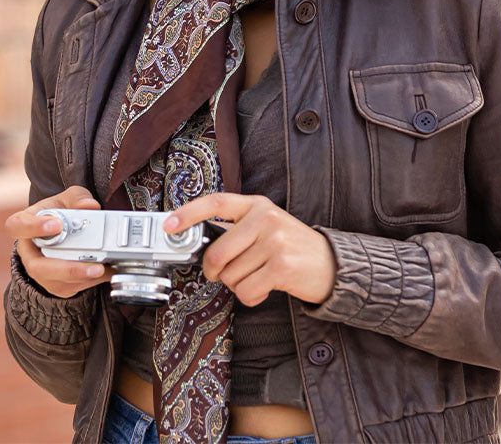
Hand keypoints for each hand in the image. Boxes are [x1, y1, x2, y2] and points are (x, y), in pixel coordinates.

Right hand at [5, 185, 112, 298]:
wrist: (60, 232)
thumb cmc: (59, 213)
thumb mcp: (68, 198)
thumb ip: (78, 198)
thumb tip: (90, 205)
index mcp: (24, 224)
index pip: (17, 226)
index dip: (34, 227)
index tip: (57, 225)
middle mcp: (28, 252)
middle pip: (37, 266)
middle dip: (66, 268)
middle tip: (91, 263)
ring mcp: (40, 271)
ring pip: (55, 281)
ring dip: (79, 277)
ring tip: (102, 269)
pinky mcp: (54, 284)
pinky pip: (69, 287)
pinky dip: (89, 281)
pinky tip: (105, 272)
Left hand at [164, 193, 336, 306]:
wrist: (332, 264)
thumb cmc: (291, 247)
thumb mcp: (266, 227)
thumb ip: (237, 230)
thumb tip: (199, 243)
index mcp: (256, 205)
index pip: (216, 203)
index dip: (189, 213)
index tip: (169, 225)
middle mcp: (265, 218)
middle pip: (216, 253)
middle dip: (215, 272)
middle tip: (225, 274)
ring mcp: (274, 241)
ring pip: (230, 276)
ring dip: (239, 285)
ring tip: (259, 276)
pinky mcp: (281, 266)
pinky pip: (246, 291)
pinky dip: (251, 296)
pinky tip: (266, 287)